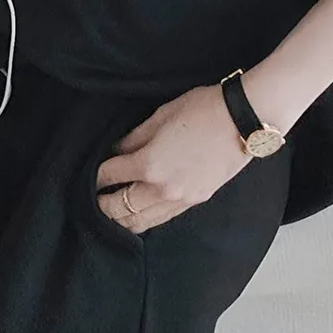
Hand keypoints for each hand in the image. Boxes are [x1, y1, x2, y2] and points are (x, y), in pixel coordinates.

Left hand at [95, 83, 250, 234]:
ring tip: (113, 211)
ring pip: (140, 222)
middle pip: (119, 209)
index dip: (95, 176)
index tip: (90, 175)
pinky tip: (140, 212)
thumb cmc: (202, 110)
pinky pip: (162, 219)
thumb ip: (135, 136)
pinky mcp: (195, 202)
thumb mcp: (161, 116)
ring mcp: (180, 200)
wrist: (242, 121)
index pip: (110, 176)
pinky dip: (146, 219)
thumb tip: (117, 149)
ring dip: (122, 219)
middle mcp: (161, 189)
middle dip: (102, 205)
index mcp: (149, 165)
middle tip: (94, 199)